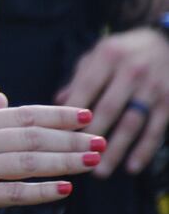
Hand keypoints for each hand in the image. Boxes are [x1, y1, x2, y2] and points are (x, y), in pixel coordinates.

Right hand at [0, 92, 98, 213]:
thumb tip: (1, 98)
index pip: (20, 114)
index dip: (55, 114)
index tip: (83, 115)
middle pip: (31, 136)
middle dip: (70, 137)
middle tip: (99, 139)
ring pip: (27, 161)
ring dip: (64, 161)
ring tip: (91, 161)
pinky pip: (10, 193)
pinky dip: (39, 191)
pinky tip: (63, 190)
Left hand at [56, 27, 168, 176]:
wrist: (167, 42)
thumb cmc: (123, 51)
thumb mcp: (98, 55)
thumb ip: (78, 79)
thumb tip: (55, 105)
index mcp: (108, 56)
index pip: (86, 88)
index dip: (72, 112)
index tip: (56, 135)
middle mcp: (132, 71)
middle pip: (109, 109)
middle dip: (91, 136)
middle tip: (74, 160)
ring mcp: (153, 87)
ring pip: (132, 123)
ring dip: (116, 150)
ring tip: (99, 171)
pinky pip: (156, 129)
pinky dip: (144, 150)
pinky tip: (132, 167)